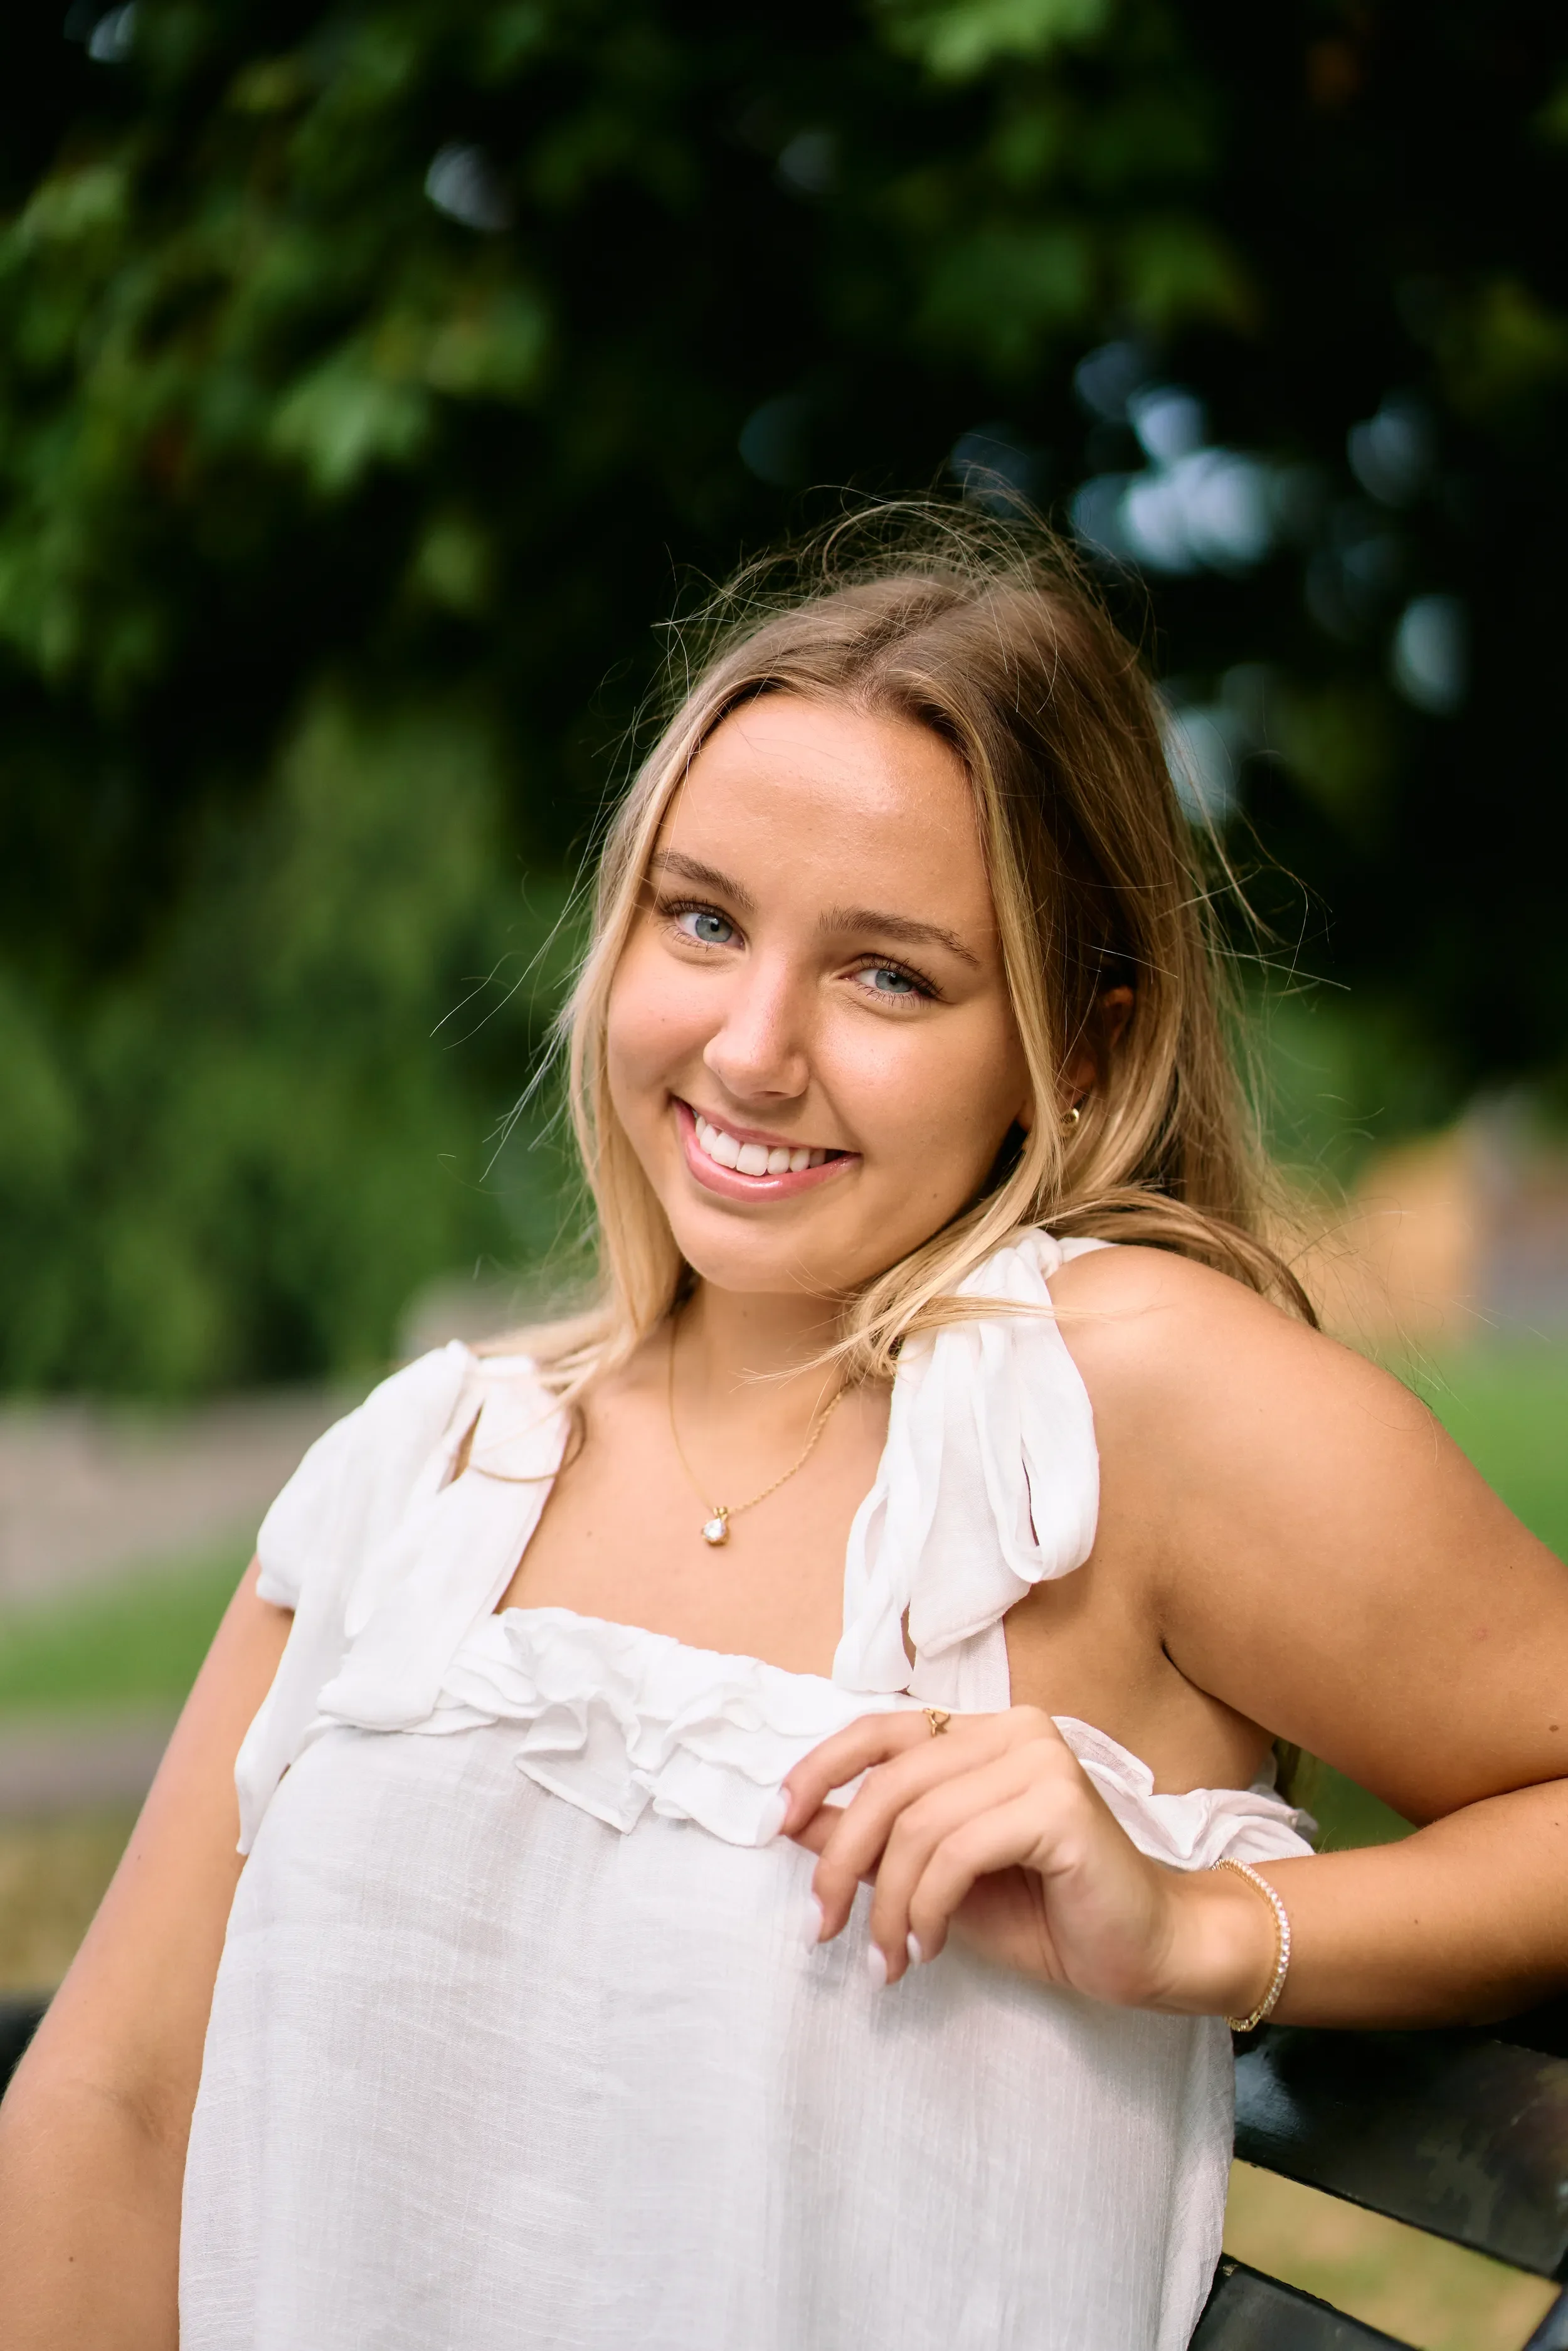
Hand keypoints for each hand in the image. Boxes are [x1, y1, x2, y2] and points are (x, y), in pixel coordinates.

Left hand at [780, 1706, 1276, 2012]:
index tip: (776, 1823)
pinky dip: (926, 1908)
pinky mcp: (1060, 1806)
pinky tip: (928, 1949)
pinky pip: (957, 1854)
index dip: (820, 1770)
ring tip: (888, 1959)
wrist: (1150, 1952)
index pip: (880, 1731)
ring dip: (886, 1905)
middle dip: (841, 1861)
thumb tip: (795, 1821)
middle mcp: (1013, 1730)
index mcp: (984, 1732)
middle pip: (888, 1784)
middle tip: (823, 1929)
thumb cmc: (1049, 1913)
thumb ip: (876, 1839)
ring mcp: (1041, 1761)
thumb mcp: (937, 1875)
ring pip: (917, 1826)